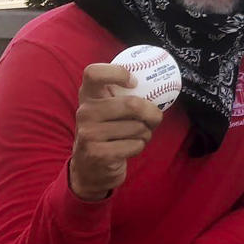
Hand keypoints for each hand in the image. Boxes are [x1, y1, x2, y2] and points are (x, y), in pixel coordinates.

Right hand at [69, 63, 163, 200]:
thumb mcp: (106, 111)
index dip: (117, 72)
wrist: (89, 170)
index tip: (134, 82)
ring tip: (136, 136)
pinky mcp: (98, 154)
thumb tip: (158, 86)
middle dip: (152, 113)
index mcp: (87, 96)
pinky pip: (135, 145)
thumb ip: (121, 97)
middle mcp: (85, 112)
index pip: (93, 72)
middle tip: (154, 119)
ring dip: (145, 133)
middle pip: (132, 104)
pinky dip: (139, 147)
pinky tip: (129, 149)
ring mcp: (89, 134)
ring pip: (137, 127)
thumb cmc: (107, 134)